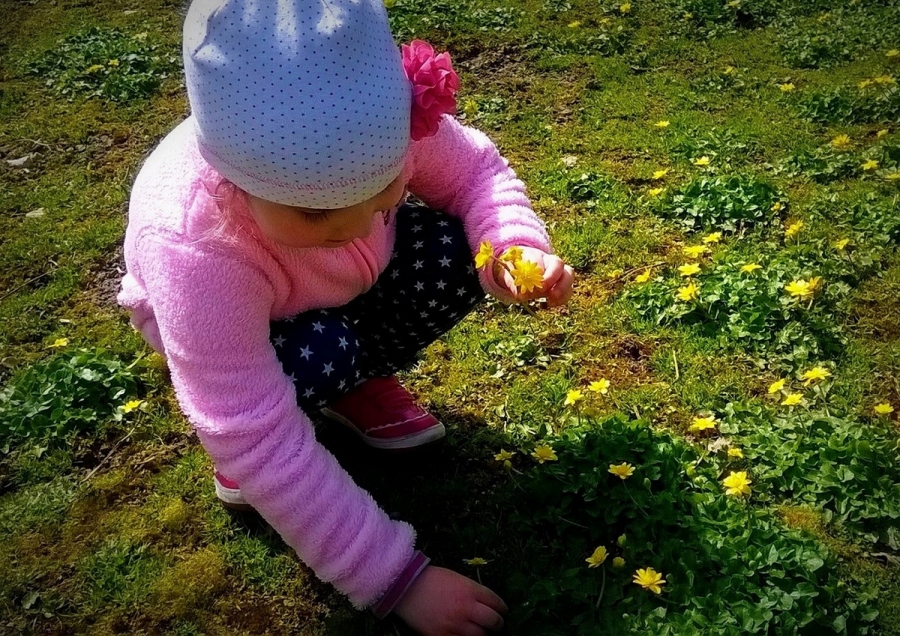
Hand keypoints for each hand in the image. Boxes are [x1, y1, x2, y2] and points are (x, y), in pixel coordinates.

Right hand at [392, 566, 507, 635]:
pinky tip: (465, 635)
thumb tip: (488, 605)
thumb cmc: (432, 579)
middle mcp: (465, 609)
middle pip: (493, 622)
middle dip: (498, 624)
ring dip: (483, 634)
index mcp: (470, 590)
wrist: (406, 588)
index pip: (496, 603)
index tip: (503, 612)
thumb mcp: (458, 579)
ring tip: (481, 631)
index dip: (503, 609)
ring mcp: (454, 625)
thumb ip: (473, 592)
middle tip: (496, 624)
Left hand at [492, 246, 574, 307]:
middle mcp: (549, 261)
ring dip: (562, 287)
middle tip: (544, 289)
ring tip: (551, 299)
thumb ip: (510, 281)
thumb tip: (518, 294)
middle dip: (552, 276)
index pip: (536, 259)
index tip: (527, 282)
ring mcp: (558, 272)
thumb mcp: (507, 273)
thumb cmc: (514, 270)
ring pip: (569, 274)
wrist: (521, 271)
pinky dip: (562, 298)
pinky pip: (569, 290)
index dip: (533, 272)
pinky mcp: (562, 284)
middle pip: (558, 263)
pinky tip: (550, 303)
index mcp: (533, 255)